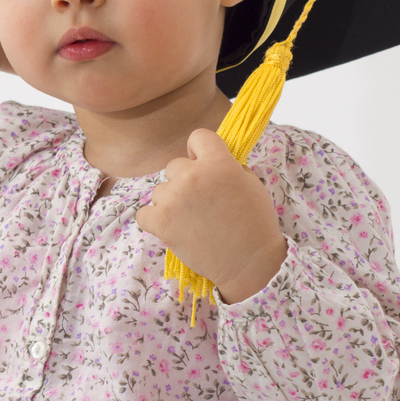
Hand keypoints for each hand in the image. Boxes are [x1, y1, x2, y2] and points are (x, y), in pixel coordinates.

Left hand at [135, 129, 287, 302]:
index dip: (200, 151)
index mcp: (218, 163)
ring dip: (171, 203)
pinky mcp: (161, 220)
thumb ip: (227, 166)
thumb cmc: (255, 224)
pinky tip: (172, 229)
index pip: (198, 137)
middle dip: (185, 181)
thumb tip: (209, 159)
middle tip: (201, 204)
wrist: (250, 263)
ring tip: (192, 222)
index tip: (204, 165)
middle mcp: (193, 175)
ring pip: (160, 191)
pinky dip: (154, 221)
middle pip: (175, 166)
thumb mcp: (251, 183)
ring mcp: (174, 197)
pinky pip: (144, 213)